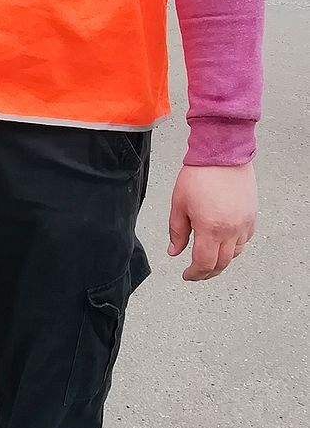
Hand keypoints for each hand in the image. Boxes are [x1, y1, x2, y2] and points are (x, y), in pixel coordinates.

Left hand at [168, 164, 256, 280]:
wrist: (222, 153)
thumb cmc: (199, 174)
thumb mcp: (179, 203)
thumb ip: (177, 231)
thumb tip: (175, 251)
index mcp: (210, 228)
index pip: (204, 264)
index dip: (195, 274)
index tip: (187, 275)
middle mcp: (231, 229)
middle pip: (221, 263)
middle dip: (207, 272)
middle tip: (196, 272)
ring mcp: (244, 224)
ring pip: (235, 254)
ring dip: (222, 260)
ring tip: (209, 258)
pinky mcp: (252, 216)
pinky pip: (244, 240)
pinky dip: (234, 247)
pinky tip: (224, 242)